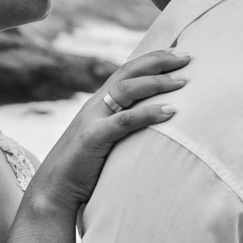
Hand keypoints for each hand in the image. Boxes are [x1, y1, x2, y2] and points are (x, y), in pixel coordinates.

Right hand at [28, 49, 190, 212]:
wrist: (54, 189)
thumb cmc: (83, 169)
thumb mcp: (104, 141)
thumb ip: (122, 128)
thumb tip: (152, 126)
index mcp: (98, 103)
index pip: (127, 71)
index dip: (152, 60)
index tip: (178, 54)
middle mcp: (95, 105)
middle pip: (129, 72)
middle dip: (159, 61)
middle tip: (189, 57)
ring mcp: (92, 119)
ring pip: (127, 89)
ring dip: (158, 83)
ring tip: (184, 82)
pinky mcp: (93, 138)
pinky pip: (125, 120)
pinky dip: (150, 113)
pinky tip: (172, 111)